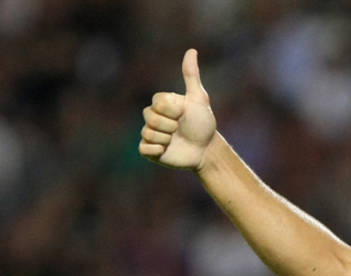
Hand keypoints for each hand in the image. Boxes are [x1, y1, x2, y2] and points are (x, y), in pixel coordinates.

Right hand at [139, 49, 217, 169]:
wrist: (206, 150)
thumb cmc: (203, 123)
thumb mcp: (198, 98)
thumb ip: (191, 76)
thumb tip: (192, 50)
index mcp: (161, 104)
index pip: (157, 102)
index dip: (173, 110)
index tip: (184, 114)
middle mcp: (153, 117)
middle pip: (149, 117)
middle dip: (170, 125)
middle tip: (180, 129)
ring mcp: (150, 134)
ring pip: (148, 133)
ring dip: (166, 138)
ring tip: (175, 140)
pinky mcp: (149, 151)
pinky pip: (144, 148)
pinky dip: (157, 150)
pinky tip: (167, 150)